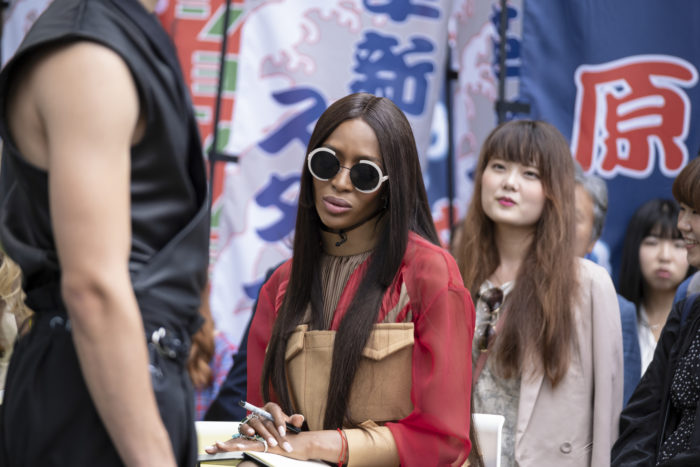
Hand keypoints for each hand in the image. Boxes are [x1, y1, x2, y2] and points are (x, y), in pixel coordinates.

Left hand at [205, 426, 342, 463]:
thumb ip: (265, 450)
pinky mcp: (268, 445)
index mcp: (258, 442)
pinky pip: (253, 446)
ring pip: (242, 443)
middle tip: (208, 449)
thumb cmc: (290, 447)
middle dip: (223, 446)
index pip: (239, 443)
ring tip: (215, 447)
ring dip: (229, 445)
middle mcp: (258, 440)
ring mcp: (263, 442)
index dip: (227, 445)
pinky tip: (235, 445)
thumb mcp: (276, 450)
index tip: (214, 448)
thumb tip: (251, 455)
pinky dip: (243, 445)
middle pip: (237, 442)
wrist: (304, 445)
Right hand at [216, 402, 303, 453]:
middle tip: (281, 444)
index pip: (275, 410)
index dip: (279, 421)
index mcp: (271, 408)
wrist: (267, 432)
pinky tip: (252, 435)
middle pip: (267, 420)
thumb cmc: (278, 427)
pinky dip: (247, 429)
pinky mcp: (244, 424)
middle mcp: (261, 411)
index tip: (283, 432)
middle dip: (275, 434)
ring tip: (272, 443)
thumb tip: (300, 418)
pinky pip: (244, 426)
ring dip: (264, 434)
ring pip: (257, 423)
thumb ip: (293, 422)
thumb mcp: (286, 425)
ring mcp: (252, 417)